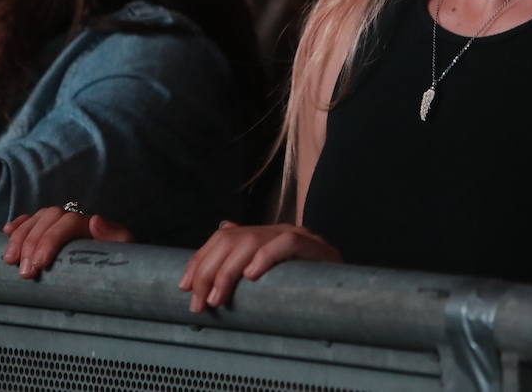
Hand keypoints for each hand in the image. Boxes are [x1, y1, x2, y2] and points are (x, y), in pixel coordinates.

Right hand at [2, 206, 134, 278]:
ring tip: (9, 260)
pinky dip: (18, 225)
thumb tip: (95, 220)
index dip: (51, 239)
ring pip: (36, 219)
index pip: (68, 221)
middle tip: (24, 272)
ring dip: (19, 237)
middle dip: (31, 243)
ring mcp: (60, 223)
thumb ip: (115, 236)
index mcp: (92, 223)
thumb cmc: (120, 263)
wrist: (120, 271)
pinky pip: (31, 221)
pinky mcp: (49, 232)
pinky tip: (6, 232)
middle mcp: (74, 218)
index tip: (40, 263)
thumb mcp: (124, 250)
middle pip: (48, 219)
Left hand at [179, 221, 340, 312]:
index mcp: (265, 235)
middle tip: (199, 302)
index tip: (182, 286)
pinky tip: (251, 276)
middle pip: (232, 239)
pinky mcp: (316, 248)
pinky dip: (266, 258)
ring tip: (217, 298)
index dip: (200, 259)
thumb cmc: (305, 286)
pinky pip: (288, 244)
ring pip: (253, 241)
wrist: (348, 290)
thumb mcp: (269, 276)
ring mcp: (298, 235)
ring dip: (228, 271)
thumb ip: (244, 258)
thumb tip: (220, 229)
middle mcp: (278, 230)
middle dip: (209, 271)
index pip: (223, 237)